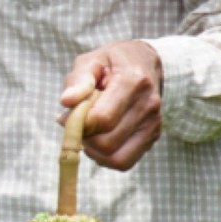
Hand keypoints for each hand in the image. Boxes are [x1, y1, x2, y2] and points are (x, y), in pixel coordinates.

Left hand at [60, 40, 162, 169]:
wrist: (144, 63)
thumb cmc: (111, 62)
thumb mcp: (91, 60)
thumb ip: (78, 80)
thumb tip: (66, 101)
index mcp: (133, 81)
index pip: (102, 118)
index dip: (78, 123)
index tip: (69, 114)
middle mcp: (149, 105)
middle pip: (107, 142)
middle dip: (84, 137)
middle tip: (77, 123)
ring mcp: (154, 123)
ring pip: (116, 158)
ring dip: (93, 150)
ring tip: (88, 131)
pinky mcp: (153, 136)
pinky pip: (124, 161)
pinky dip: (105, 157)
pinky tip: (98, 139)